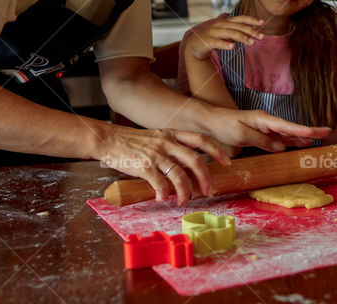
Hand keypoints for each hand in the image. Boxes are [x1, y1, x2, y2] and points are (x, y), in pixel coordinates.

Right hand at [100, 126, 230, 205]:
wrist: (109, 140)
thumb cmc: (133, 142)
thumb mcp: (157, 137)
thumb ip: (173, 147)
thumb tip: (189, 166)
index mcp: (173, 134)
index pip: (201, 140)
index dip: (217, 151)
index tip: (227, 163)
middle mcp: (167, 143)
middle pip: (195, 160)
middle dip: (206, 179)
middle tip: (209, 192)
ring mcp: (156, 154)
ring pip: (180, 175)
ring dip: (186, 192)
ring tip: (185, 201)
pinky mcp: (144, 167)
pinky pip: (160, 184)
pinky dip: (165, 194)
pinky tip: (163, 198)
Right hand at [184, 15, 264, 60]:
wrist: (194, 45)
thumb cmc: (213, 38)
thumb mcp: (226, 33)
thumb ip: (237, 32)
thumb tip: (252, 33)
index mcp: (226, 22)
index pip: (241, 18)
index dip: (252, 19)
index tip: (263, 22)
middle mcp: (221, 25)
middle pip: (238, 27)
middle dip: (251, 31)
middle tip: (262, 37)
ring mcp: (214, 32)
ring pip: (230, 33)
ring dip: (242, 38)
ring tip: (252, 43)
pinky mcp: (207, 41)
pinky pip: (217, 43)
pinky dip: (225, 45)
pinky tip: (232, 47)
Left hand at [205, 106, 331, 151]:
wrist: (211, 123)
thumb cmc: (225, 125)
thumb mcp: (242, 134)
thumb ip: (262, 140)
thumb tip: (282, 147)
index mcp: (264, 119)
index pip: (288, 126)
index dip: (305, 129)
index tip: (320, 131)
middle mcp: (267, 123)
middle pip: (292, 129)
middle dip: (309, 131)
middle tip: (327, 132)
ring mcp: (265, 129)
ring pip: (287, 135)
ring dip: (301, 137)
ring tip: (317, 140)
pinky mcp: (261, 136)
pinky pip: (278, 140)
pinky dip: (290, 142)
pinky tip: (298, 145)